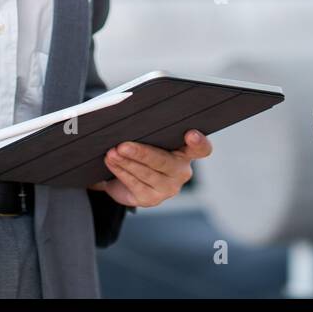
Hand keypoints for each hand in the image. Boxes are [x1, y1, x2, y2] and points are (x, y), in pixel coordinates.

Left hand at [88, 129, 212, 207]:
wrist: (127, 177)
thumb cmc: (142, 147)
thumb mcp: (147, 136)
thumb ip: (147, 127)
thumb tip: (125, 113)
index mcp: (186, 151)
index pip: (201, 149)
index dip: (199, 142)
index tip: (190, 134)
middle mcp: (181, 171)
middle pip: (165, 162)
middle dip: (142, 152)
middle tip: (123, 145)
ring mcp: (168, 187)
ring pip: (147, 173)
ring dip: (126, 162)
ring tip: (111, 153)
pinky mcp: (152, 198)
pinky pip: (135, 184)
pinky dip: (121, 171)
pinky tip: (111, 162)